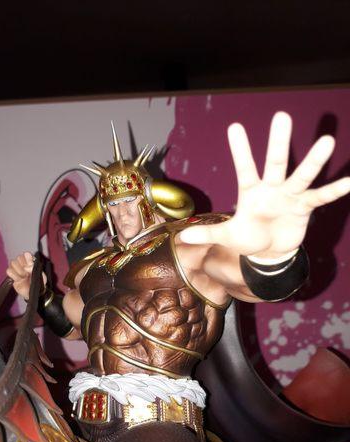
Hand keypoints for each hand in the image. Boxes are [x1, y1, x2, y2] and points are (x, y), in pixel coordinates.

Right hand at [6, 252, 46, 299]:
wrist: (34, 293)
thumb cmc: (39, 284)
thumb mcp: (41, 275)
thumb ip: (34, 269)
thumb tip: (26, 267)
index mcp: (31, 262)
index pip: (26, 254)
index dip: (27, 258)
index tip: (30, 264)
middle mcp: (23, 264)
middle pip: (18, 257)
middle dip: (23, 265)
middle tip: (27, 273)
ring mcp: (17, 269)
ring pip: (13, 263)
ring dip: (19, 270)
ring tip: (23, 277)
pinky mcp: (12, 275)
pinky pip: (9, 270)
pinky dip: (14, 275)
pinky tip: (19, 279)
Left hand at [180, 112, 349, 258]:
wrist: (269, 252)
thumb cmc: (248, 238)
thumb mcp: (228, 236)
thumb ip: (207, 234)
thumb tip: (181, 237)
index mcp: (250, 192)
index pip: (244, 168)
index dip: (240, 150)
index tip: (234, 126)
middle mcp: (271, 188)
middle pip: (275, 163)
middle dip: (278, 142)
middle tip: (282, 116)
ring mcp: (290, 196)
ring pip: (302, 175)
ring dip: (314, 160)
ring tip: (327, 140)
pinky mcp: (304, 207)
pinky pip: (321, 197)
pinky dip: (335, 190)